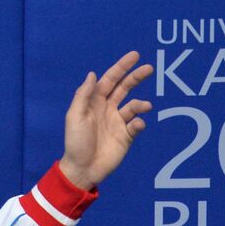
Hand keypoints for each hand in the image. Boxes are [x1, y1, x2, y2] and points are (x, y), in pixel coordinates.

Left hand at [58, 51, 152, 189]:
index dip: (121, 68)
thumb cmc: (76, 142)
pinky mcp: (126, 136)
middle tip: (149, 68)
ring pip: (134, 106)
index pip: (109, 81)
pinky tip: (136, 125)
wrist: (83, 169)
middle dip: (136, 77)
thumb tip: (93, 74)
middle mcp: (108, 109)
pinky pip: (136, 125)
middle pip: (124, 88)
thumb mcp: (75, 116)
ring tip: (145, 106)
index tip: (135, 56)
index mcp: (94, 103)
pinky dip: (139, 122)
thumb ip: (83, 95)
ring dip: (140, 104)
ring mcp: (118, 122)